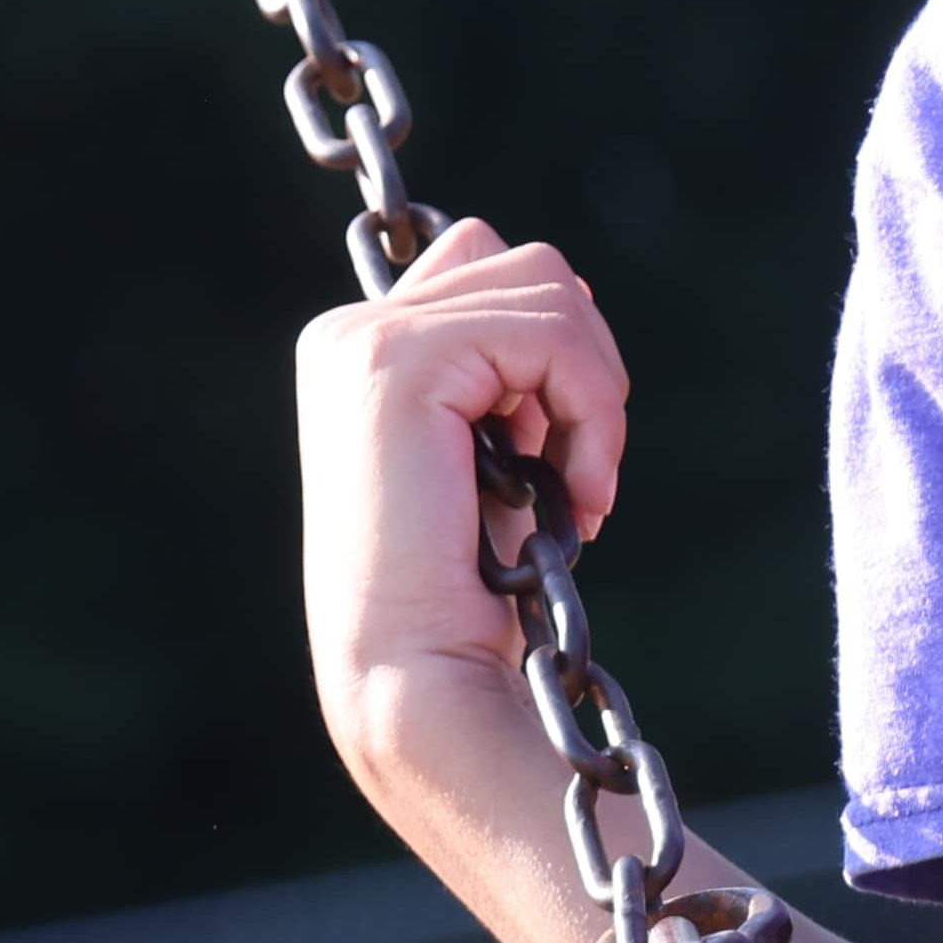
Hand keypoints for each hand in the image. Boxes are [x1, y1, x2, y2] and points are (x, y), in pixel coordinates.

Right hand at [297, 220, 630, 760]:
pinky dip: (592, 408)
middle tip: (583, 477)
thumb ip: (504, 368)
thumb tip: (571, 290)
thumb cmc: (468, 589)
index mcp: (358, 349)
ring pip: (549, 285)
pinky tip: (580, 493)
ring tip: (581, 490)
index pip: (490, 265)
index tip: (558, 454)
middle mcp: (347, 333)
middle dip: (583, 366)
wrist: (420, 677)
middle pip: (528, 266)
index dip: (555, 352)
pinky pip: (550, 330)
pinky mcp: (397, 363)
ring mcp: (363, 342)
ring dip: (594, 393)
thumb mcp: (491, 453)